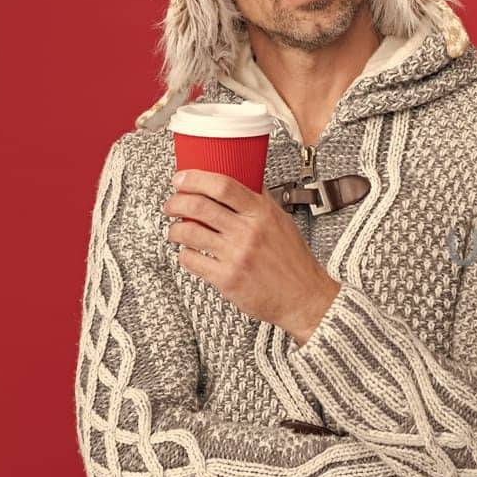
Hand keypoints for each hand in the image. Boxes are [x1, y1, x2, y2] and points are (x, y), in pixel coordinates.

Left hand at [164, 169, 341, 342]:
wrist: (304, 297)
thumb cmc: (294, 262)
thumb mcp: (283, 222)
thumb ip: (262, 201)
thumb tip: (245, 180)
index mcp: (262, 214)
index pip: (222, 186)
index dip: (195, 179)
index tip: (182, 179)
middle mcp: (248, 232)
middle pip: (199, 205)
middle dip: (175, 202)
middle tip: (171, 204)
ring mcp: (236, 255)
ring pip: (189, 232)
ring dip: (175, 229)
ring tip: (176, 231)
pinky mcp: (227, 278)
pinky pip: (191, 260)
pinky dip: (184, 254)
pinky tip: (190, 254)